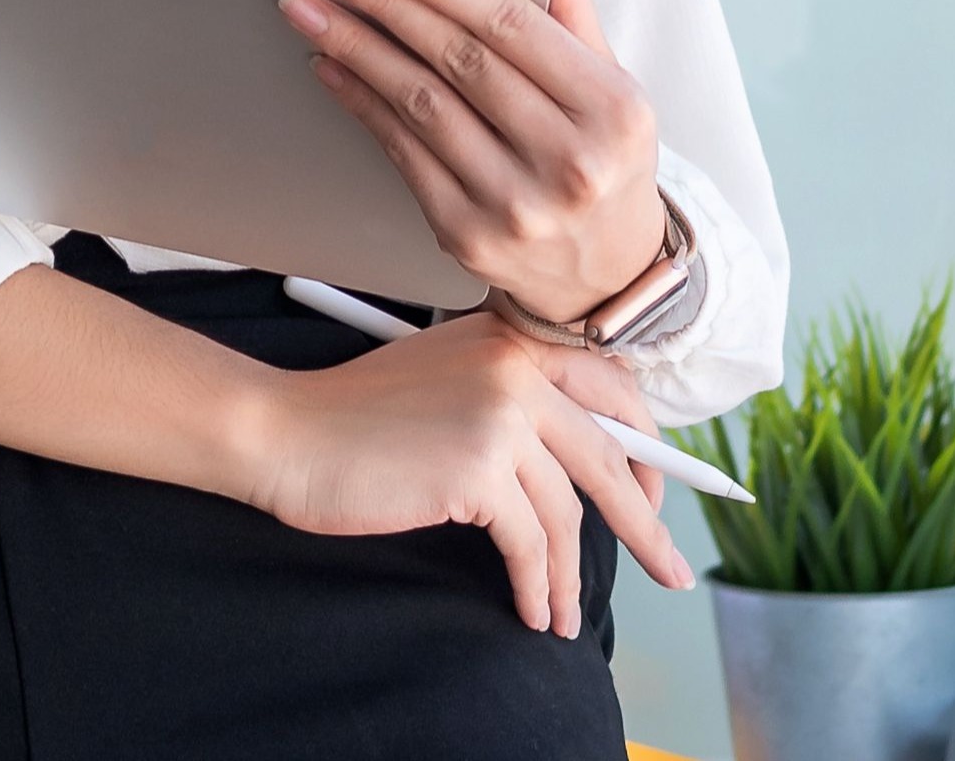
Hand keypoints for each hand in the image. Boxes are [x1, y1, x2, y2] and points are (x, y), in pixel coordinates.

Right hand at [231, 312, 695, 635]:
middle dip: (644, 523)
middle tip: (668, 567)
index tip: (655, 497)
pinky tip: (535, 609)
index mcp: (515, 338)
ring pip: (569, 512)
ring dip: (572, 575)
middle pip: (610, 456)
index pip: (614, 390)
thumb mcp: (450, 377)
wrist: (286, 432)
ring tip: (567, 616)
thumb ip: (518, 399)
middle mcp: (518, 367)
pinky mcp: (477, 469)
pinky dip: (539, 584)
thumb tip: (593, 463)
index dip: (645, 452)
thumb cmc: (356, 415)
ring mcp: (501, 416)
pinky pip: (530, 542)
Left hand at [279, 0, 668, 324]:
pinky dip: (360, 102)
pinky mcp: (466, 234)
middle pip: (458, 59)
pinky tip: (330, 65)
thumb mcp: (612, 84)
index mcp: (611, 109)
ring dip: (355, 47)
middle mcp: (567, 161)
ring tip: (309, 6)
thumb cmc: (602, 160)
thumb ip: (572, 10)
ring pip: (420, 104)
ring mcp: (514, 204)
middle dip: (384, 2)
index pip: (511, 24)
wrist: (602, 274)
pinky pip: (401, 151)